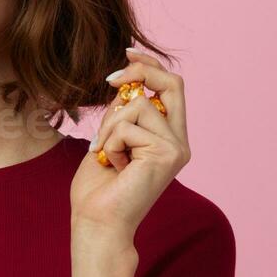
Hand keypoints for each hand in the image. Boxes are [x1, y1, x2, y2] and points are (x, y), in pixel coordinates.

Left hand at [70, 47, 190, 235]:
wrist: (98, 223)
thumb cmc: (99, 189)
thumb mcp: (110, 138)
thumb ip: (124, 113)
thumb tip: (126, 83)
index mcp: (169, 138)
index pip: (171, 88)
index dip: (150, 65)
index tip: (126, 53)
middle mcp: (179, 142)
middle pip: (173, 83)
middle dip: (140, 71)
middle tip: (110, 80)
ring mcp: (176, 148)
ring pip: (139, 105)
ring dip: (110, 125)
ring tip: (106, 153)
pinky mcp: (166, 153)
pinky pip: (129, 124)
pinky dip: (110, 141)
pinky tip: (111, 165)